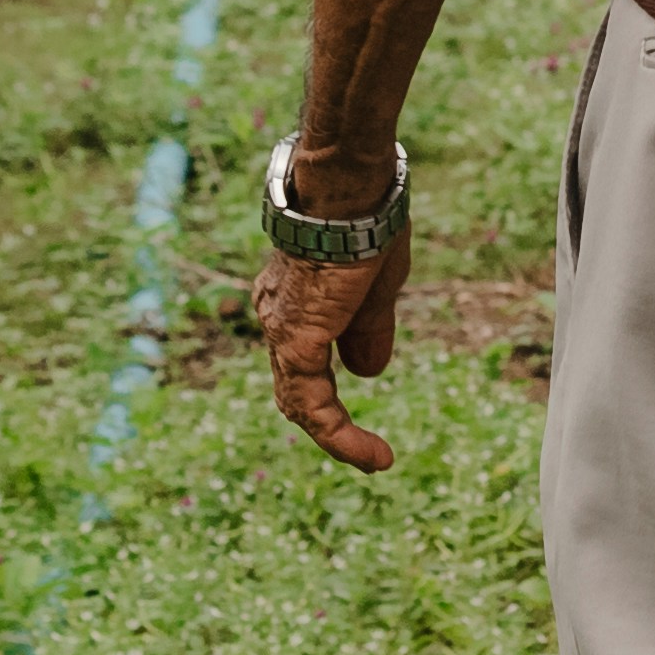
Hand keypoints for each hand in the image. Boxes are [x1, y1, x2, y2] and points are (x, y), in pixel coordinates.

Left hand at [251, 233, 410, 473]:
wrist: (349, 194)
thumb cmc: (364, 225)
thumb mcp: (374, 288)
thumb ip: (367, 330)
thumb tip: (369, 373)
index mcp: (294, 301)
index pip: (303, 360)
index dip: (329, 390)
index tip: (362, 403)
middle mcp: (277, 317)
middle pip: (297, 385)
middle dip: (330, 421)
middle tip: (367, 450)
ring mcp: (281, 332)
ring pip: (301, 402)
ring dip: (339, 438)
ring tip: (377, 460)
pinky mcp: (296, 344)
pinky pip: (312, 405)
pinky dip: (339, 435)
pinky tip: (373, 455)